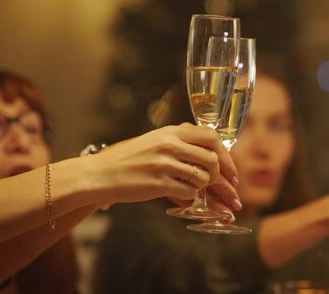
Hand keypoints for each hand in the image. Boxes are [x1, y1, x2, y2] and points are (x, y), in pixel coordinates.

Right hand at [85, 123, 239, 208]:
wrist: (99, 174)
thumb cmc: (129, 160)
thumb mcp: (155, 140)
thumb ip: (181, 142)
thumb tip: (213, 153)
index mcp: (171, 132)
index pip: (212, 136)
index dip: (226, 155)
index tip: (230, 170)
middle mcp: (169, 144)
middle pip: (212, 159)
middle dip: (220, 176)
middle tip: (219, 186)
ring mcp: (164, 163)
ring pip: (203, 177)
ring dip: (202, 187)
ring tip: (192, 188)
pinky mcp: (158, 183)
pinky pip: (189, 192)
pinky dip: (190, 196)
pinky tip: (179, 193)